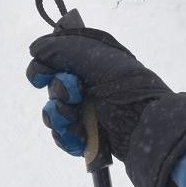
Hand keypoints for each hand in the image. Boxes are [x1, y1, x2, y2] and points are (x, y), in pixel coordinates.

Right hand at [26, 19, 185, 186]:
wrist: (151, 130)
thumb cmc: (129, 90)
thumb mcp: (97, 61)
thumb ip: (62, 50)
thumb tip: (34, 48)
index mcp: (93, 61)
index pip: (55, 57)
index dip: (43, 66)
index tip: (40, 76)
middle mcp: (89, 83)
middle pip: (51, 86)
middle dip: (57, 94)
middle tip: (72, 99)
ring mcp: (89, 110)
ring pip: (54, 112)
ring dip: (58, 117)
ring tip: (74, 122)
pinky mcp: (90, 134)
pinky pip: (63, 135)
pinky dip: (66, 137)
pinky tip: (78, 138)